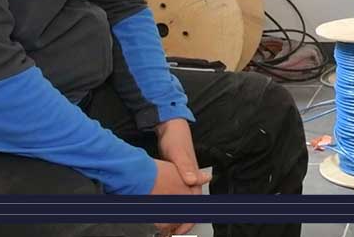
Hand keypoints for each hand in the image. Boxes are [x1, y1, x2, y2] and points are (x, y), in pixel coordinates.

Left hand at [151, 119, 209, 236]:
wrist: (171, 127)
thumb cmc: (177, 139)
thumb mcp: (179, 153)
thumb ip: (186, 167)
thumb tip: (194, 180)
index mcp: (195, 178)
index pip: (195, 205)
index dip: (188, 220)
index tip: (179, 231)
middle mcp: (191, 181)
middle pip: (189, 208)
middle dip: (180, 222)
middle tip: (169, 233)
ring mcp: (183, 180)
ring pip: (181, 204)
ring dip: (174, 216)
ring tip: (164, 228)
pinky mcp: (175, 178)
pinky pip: (173, 196)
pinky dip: (168, 206)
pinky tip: (159, 211)